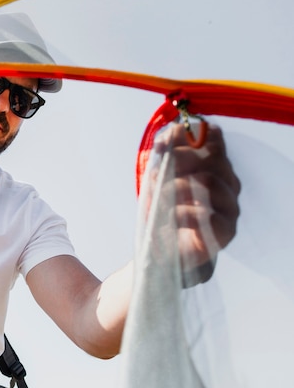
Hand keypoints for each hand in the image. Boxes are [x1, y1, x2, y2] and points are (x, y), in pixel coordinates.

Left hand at [152, 123, 240, 282]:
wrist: (165, 253)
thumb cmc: (163, 213)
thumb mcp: (156, 181)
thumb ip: (163, 157)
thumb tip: (168, 134)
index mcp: (215, 168)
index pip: (214, 140)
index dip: (191, 136)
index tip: (167, 141)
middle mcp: (228, 184)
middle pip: (213, 158)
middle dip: (179, 160)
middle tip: (157, 172)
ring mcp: (230, 208)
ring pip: (209, 181)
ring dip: (177, 186)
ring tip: (162, 196)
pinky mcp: (226, 232)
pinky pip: (206, 214)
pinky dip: (182, 212)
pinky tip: (172, 216)